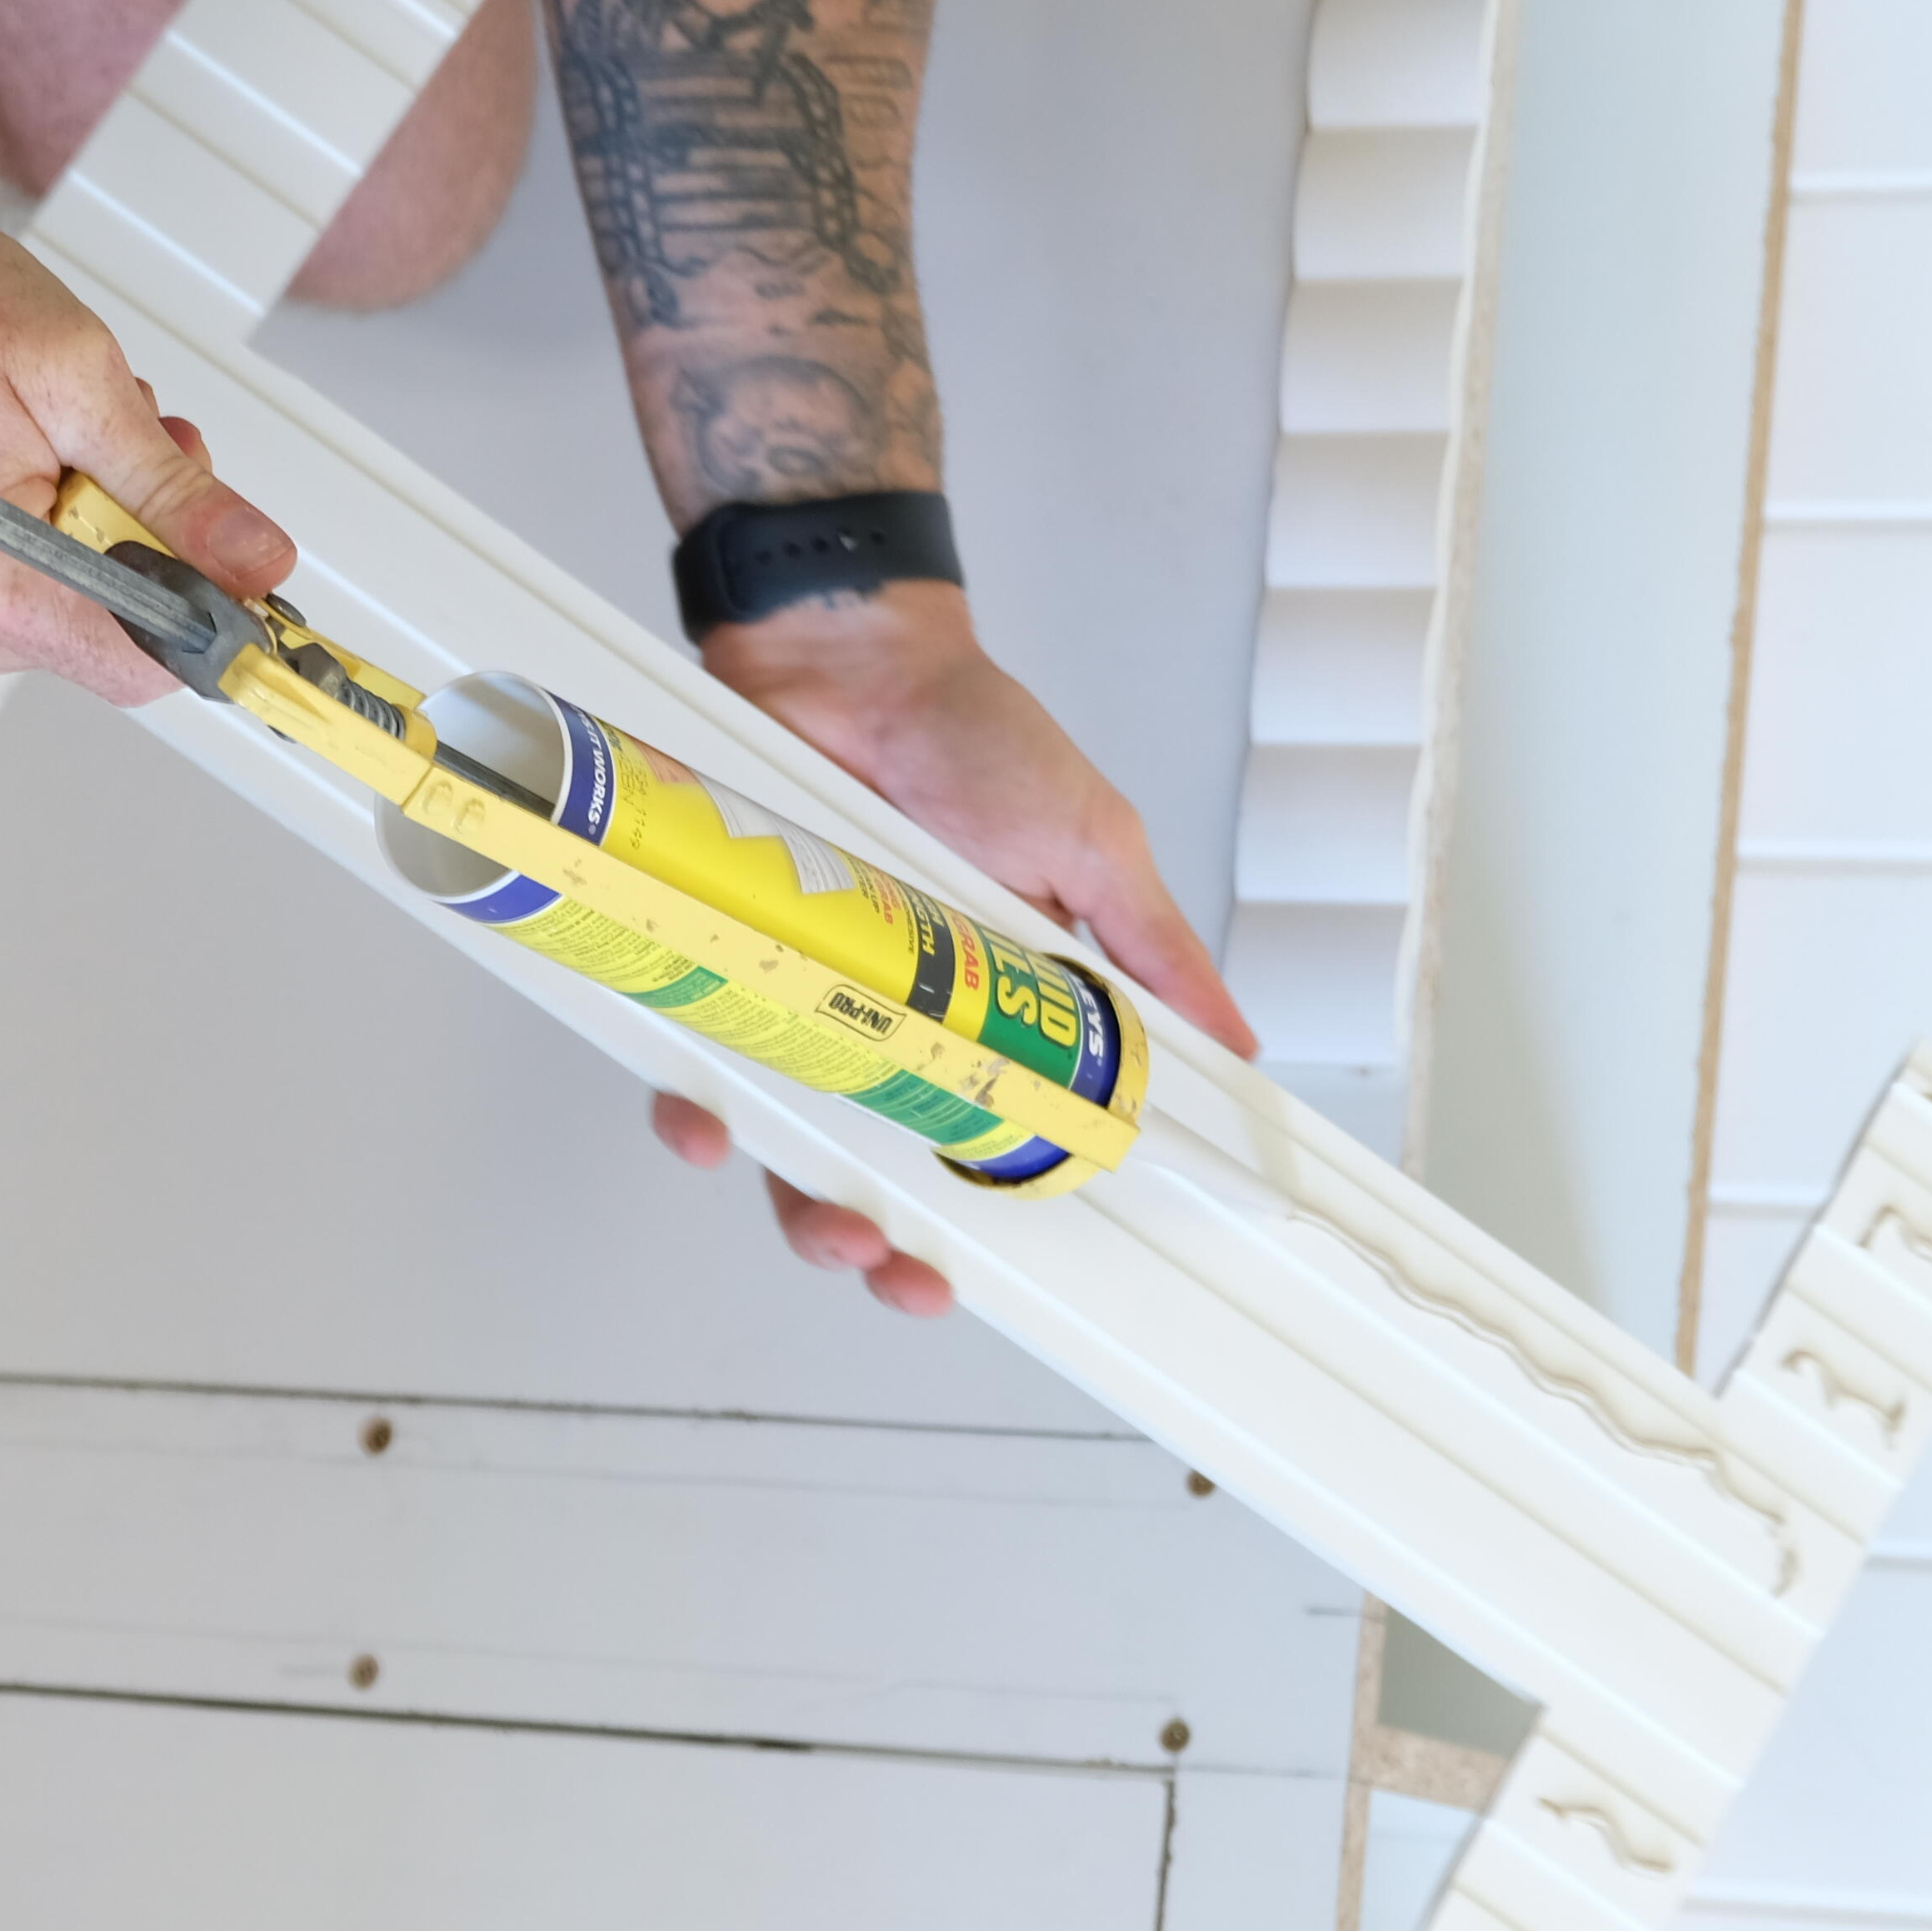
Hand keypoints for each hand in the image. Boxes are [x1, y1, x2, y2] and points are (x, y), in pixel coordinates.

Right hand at [0, 188, 290, 701]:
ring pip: (15, 616)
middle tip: (101, 434)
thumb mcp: (68, 370)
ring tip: (3, 432)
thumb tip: (259, 564)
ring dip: (43, 534)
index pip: (140, 666)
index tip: (225, 560)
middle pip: (79, 631)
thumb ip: (171, 488)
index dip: (202, 610)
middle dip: (114, 536)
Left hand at [650, 579, 1253, 1316]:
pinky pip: (692, 1052)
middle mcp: (887, 1018)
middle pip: (873, 1167)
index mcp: (990, 1013)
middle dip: (876, 1242)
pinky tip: (701, 1118)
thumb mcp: (1095, 847)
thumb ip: (1154, 953)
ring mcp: (800, 992)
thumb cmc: (975, 739)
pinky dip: (691, 1101)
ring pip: (781, 1135)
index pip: (986, 1140)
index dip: (983, 1217)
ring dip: (792, 1198)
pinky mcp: (720, 955)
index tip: (989, 1278)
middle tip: (893, 1267)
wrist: (852, 652)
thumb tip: (1240, 1050)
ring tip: (819, 1220)